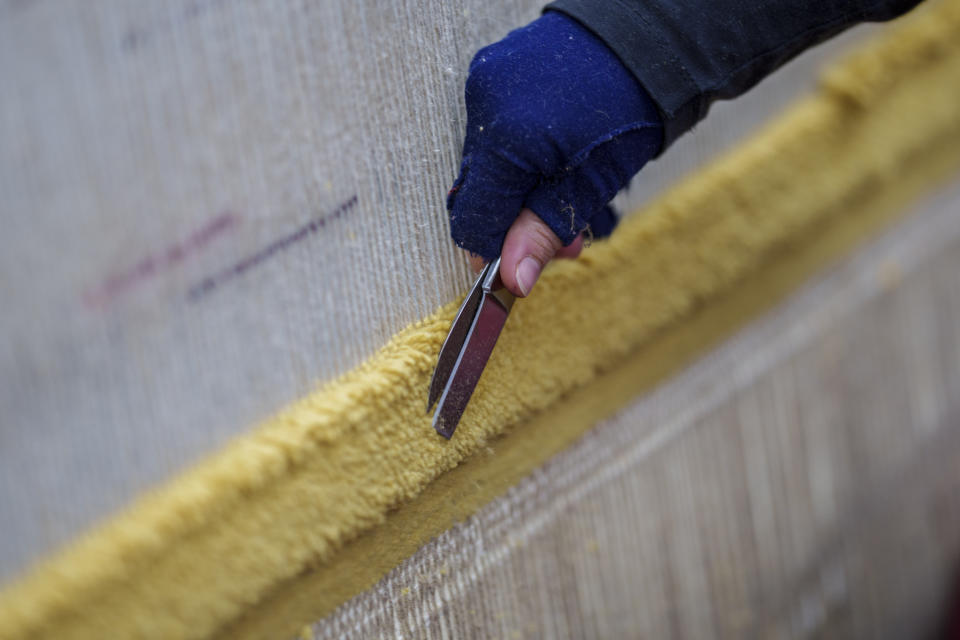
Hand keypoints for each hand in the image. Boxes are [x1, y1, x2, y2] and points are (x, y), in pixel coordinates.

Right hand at [448, 11, 662, 295]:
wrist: (645, 38)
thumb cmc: (630, 108)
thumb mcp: (592, 184)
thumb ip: (544, 232)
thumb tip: (514, 280)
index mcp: (507, 138)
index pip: (473, 217)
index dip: (495, 249)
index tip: (520, 266)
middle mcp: (484, 107)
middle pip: (479, 192)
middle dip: (517, 222)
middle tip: (565, 236)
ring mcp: (484, 84)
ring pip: (488, 164)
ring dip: (522, 190)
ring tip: (567, 195)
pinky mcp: (493, 72)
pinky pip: (493, 132)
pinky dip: (519, 155)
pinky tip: (554, 158)